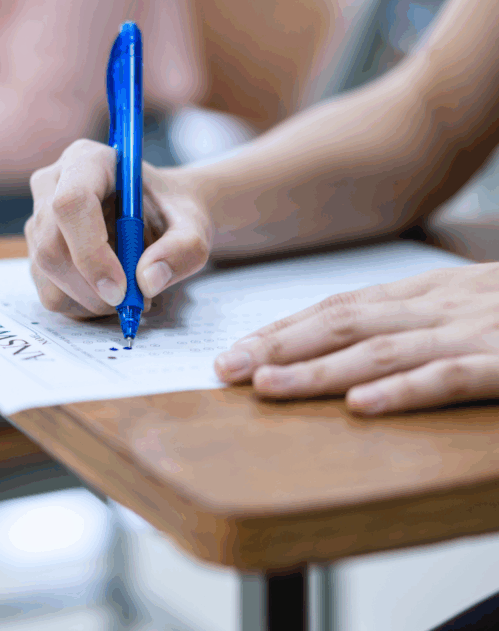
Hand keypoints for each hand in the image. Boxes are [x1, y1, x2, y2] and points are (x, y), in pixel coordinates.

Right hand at [26, 139, 212, 318]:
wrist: (161, 218)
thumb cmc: (172, 213)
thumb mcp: (193, 228)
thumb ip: (182, 250)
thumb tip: (148, 281)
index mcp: (88, 161)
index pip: (71, 204)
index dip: (91, 251)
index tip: (121, 289)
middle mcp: (53, 184)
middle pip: (52, 246)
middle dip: (93, 287)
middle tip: (136, 301)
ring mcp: (39, 219)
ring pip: (48, 274)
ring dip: (92, 300)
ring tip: (132, 292)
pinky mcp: (37, 252)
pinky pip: (49, 292)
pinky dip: (84, 305)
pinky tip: (110, 293)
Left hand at [214, 263, 498, 414]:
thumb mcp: (461, 303)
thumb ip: (408, 319)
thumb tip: (349, 351)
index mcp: (423, 292)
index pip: (335, 308)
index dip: (281, 328)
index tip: (236, 350)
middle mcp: (437, 305)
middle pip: (343, 324)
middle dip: (279, 346)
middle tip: (226, 370)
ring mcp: (475, 331)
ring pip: (383, 350)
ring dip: (321, 370)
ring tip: (269, 388)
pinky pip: (453, 377)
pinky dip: (406, 392)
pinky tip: (363, 407)